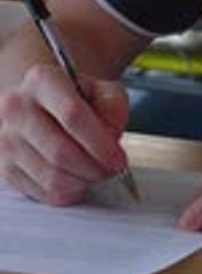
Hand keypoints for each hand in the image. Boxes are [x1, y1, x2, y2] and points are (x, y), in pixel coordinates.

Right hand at [0, 63, 128, 204]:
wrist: (40, 104)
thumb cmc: (73, 97)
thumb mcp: (100, 89)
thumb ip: (113, 105)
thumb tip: (112, 133)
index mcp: (41, 81)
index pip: (72, 115)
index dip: (100, 142)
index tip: (118, 158)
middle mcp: (16, 109)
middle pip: (61, 152)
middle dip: (94, 168)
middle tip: (112, 169)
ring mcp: (6, 140)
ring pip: (52, 178)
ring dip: (84, 182)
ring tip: (96, 171)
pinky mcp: (5, 168)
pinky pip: (44, 193)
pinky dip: (69, 192)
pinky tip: (79, 178)